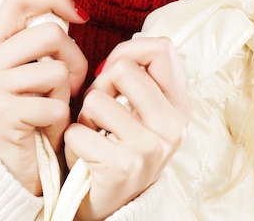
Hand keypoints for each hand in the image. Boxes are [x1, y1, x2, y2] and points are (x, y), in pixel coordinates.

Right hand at [0, 0, 87, 194]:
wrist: (8, 173)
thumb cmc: (29, 117)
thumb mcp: (27, 72)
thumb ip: (40, 43)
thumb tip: (77, 14)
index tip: (80, 16)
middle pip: (50, 33)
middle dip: (75, 58)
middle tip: (71, 84)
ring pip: (56, 70)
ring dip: (66, 94)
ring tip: (54, 110)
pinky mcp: (3, 115)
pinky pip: (55, 105)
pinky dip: (62, 121)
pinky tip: (48, 131)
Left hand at [64, 37, 190, 220]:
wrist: (111, 205)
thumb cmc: (119, 146)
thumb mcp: (143, 111)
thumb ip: (141, 77)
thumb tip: (125, 50)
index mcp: (180, 106)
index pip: (163, 48)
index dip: (130, 51)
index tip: (117, 71)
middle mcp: (173, 126)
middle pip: (124, 68)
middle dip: (101, 85)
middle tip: (101, 110)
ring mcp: (150, 148)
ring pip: (96, 98)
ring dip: (85, 116)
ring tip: (94, 134)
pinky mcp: (123, 167)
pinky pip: (78, 131)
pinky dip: (73, 141)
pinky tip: (86, 155)